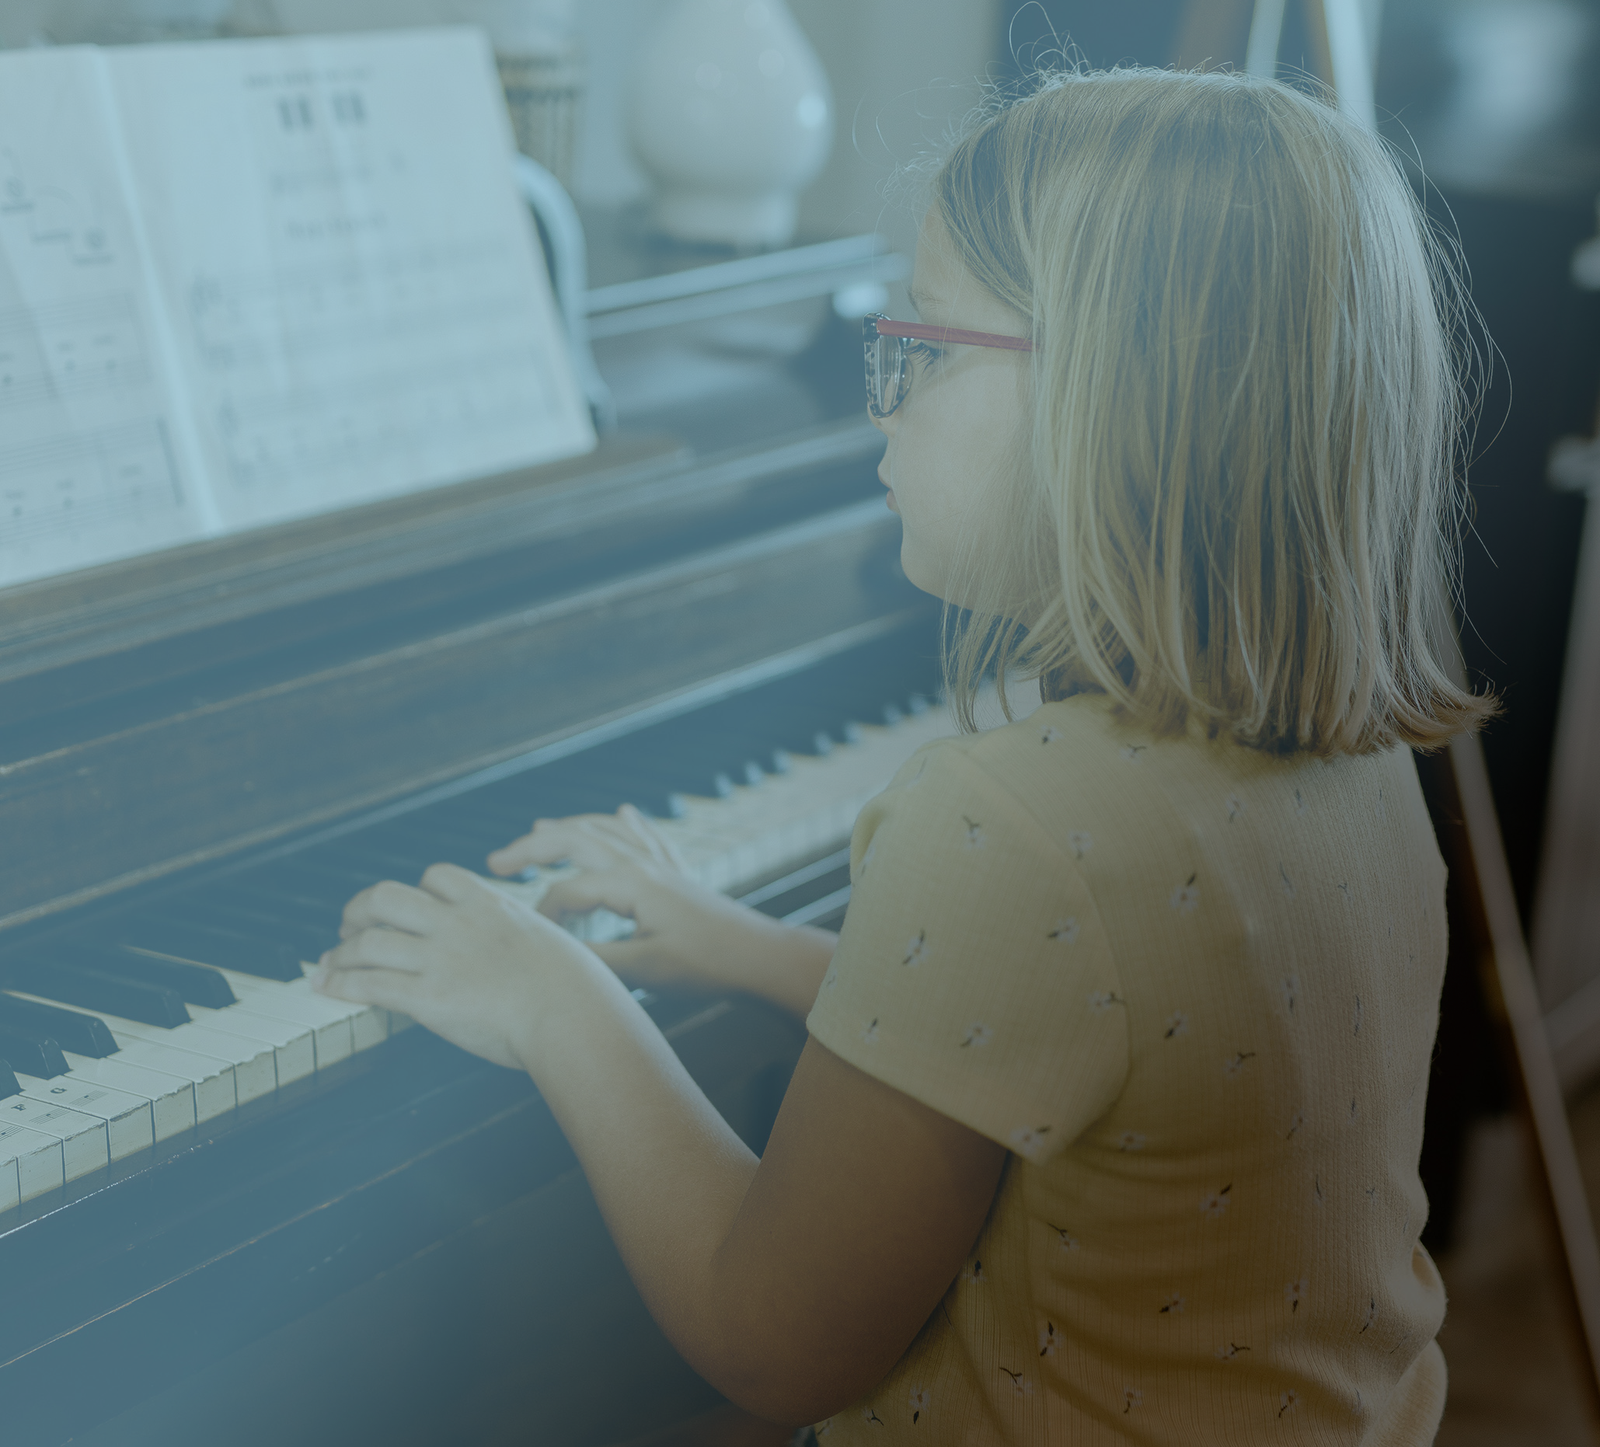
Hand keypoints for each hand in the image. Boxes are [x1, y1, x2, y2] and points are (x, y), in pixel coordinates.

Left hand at [312, 862, 612, 1070]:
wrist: (571, 1014)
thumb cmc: (576, 987)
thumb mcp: (549, 940)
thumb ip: (521, 937)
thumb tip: (521, 951)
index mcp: (490, 905)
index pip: (437, 876)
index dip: (413, 890)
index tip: (402, 907)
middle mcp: (458, 924)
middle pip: (388, 896)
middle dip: (360, 910)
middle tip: (350, 928)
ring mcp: (441, 959)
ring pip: (370, 939)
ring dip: (341, 953)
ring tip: (329, 965)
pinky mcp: (429, 997)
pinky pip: (370, 984)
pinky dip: (341, 984)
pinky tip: (329, 990)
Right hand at [487, 804, 833, 1015]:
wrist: (761, 958)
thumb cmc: (706, 965)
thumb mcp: (646, 970)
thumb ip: (596, 957)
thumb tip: (553, 951)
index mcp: (631, 883)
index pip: (568, 887)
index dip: (541, 911)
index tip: (530, 937)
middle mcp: (644, 864)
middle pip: (577, 838)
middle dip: (533, 846)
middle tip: (496, 861)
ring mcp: (663, 865)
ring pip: (607, 831)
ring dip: (570, 828)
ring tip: (539, 828)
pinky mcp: (679, 875)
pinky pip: (646, 837)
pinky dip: (626, 823)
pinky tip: (625, 811)